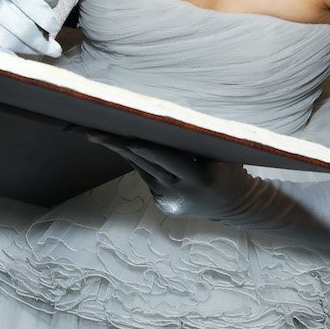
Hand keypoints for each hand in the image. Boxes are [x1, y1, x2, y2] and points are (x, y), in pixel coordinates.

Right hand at [0, 0, 63, 57]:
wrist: (1, 18)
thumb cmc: (22, 7)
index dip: (36, 7)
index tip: (54, 27)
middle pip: (2, 11)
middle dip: (31, 33)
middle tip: (52, 47)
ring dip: (20, 45)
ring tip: (41, 52)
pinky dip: (6, 54)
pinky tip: (23, 59)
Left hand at [87, 132, 246, 217]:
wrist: (235, 206)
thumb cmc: (231, 171)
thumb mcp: (222, 157)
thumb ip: (198, 144)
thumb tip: (170, 122)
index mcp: (198, 180)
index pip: (170, 162)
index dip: (150, 151)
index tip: (130, 139)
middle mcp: (179, 193)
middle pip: (146, 165)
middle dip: (120, 147)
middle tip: (94, 132)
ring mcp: (168, 201)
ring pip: (141, 170)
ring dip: (120, 151)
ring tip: (96, 134)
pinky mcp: (161, 204)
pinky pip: (147, 177)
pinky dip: (137, 160)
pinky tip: (120, 145)